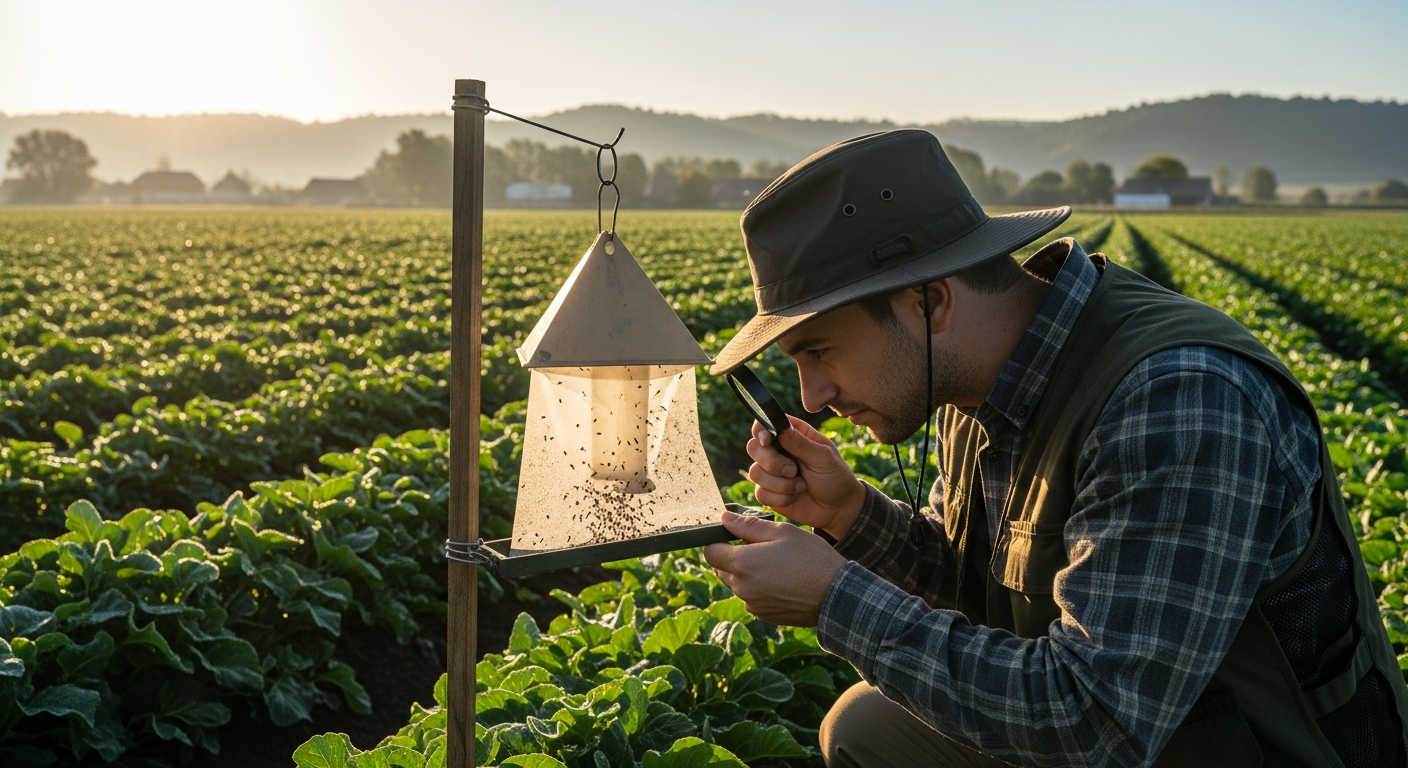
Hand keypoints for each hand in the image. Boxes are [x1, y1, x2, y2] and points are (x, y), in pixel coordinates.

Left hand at [703, 510, 847, 626]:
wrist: (836, 595)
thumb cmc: (811, 558)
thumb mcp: (782, 532)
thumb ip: (748, 525)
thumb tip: (724, 518)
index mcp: (742, 563)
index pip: (710, 552)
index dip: (719, 541)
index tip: (735, 536)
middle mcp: (741, 587)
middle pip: (721, 569)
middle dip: (732, 556)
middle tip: (760, 548)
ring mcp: (752, 604)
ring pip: (736, 584)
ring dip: (746, 573)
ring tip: (775, 565)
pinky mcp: (763, 615)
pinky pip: (751, 598)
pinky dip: (758, 588)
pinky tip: (781, 581)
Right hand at [748, 416, 865, 539]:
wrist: (838, 509)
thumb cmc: (835, 477)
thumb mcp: (823, 457)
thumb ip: (801, 443)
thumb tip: (780, 429)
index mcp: (792, 435)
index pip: (765, 424)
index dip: (760, 431)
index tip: (767, 441)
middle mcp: (778, 451)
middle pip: (753, 448)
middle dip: (772, 462)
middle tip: (793, 470)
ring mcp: (771, 472)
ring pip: (755, 473)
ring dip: (780, 484)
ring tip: (801, 486)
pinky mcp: (769, 492)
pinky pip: (760, 493)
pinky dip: (781, 498)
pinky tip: (795, 497)